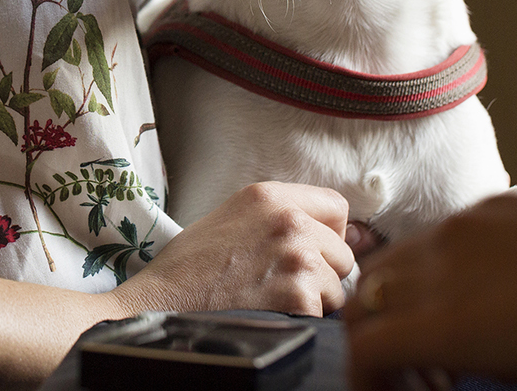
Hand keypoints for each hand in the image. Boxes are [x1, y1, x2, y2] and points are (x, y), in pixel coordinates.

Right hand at [114, 180, 355, 316]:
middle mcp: (289, 221)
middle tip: (281, 283)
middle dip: (322, 272)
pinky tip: (270, 314)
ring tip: (271, 299)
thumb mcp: (233, 217)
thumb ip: (284, 216)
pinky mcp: (299, 296)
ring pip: (337, 287)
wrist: (160, 303)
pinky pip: (324, 315)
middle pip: (342, 252)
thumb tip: (355, 236)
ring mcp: (297, 258)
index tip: (313, 250)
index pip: (336, 206)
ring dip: (314, 300)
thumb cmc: (190, 266)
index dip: (329, 232)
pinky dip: (303, 321)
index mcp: (269, 196)